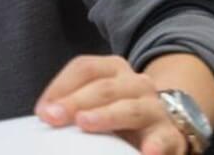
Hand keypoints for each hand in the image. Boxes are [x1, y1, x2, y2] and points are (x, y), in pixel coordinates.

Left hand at [35, 55, 186, 154]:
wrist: (166, 124)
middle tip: (53, 118)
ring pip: (130, 108)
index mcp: (114, 69)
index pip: (84, 68)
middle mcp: (136, 83)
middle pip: (104, 87)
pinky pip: (164, 138)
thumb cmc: (118, 111)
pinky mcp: (171, 135)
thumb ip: (72, 103)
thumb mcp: (95, 100)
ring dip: (106, 116)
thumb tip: (45, 114)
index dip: (60, 86)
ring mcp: (155, 108)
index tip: (42, 110)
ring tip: (85, 123)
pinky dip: (155, 145)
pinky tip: (146, 152)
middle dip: (75, 102)